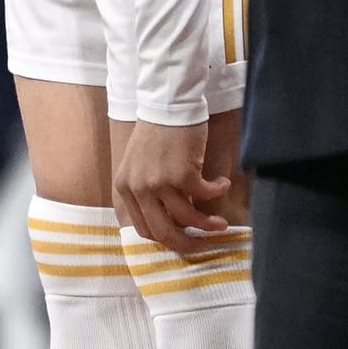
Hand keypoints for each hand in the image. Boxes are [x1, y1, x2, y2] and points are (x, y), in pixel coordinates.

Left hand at [113, 116, 232, 255]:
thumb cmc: (156, 133)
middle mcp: (138, 188)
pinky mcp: (182, 173)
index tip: (184, 239)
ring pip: (188, 217)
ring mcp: (159, 182)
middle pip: (163, 232)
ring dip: (208, 223)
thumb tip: (174, 221)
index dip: (166, 239)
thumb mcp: (140, 167)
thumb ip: (149, 193)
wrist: (167, 103)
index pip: (144, 229)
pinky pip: (205, 194)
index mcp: (125, 188)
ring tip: (221, 222)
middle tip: (204, 245)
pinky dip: (217, 191)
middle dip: (187, 244)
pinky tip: (222, 184)